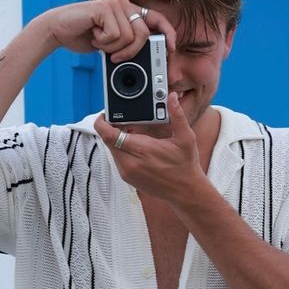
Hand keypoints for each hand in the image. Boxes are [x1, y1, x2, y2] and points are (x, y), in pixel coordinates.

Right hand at [37, 0, 176, 63]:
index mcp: (129, 10)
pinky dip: (103, 43)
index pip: (157, 19)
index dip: (168, 33)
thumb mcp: (111, 43)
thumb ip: (128, 44)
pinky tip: (93, 35)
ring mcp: (115, 4)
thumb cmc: (83, 36)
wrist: (57, 29)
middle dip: (132, 53)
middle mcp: (125, 3)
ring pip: (129, 37)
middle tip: (115, 58)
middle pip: (144, 34)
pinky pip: (115, 35)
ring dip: (113, 48)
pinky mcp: (104, 7)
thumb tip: (148, 62)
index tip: (172, 49)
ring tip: (99, 42)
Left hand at [92, 91, 204, 207]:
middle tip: (123, 120)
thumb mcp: (185, 138)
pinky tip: (134, 146)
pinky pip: (117, 159)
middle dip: (112, 128)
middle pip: (108, 140)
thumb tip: (172, 97)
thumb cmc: (185, 165)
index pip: (110, 135)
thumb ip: (177, 116)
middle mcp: (130, 163)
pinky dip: (121, 150)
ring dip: (116, 139)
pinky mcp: (127, 178)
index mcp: (142, 150)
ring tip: (131, 132)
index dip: (102, 123)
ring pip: (111, 150)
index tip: (106, 114)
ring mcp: (127, 172)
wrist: (185, 191)